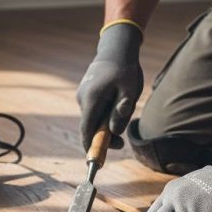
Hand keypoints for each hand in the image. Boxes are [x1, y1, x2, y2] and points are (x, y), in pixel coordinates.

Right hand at [76, 23, 143, 151]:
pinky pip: (93, 111)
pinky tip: (116, 104)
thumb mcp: (129, 91)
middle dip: (103, 138)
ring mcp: (82, 96)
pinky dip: (103, 116)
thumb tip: (114, 132)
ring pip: (92, 119)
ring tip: (123, 111)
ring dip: (105, 124)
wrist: (116, 49)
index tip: (95, 162)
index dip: (90, 147)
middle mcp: (83, 99)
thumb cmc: (125, 69)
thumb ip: (122, 112)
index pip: (86, 130)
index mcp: (92, 99)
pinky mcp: (85, 94)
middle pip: (89, 127)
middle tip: (121, 144)